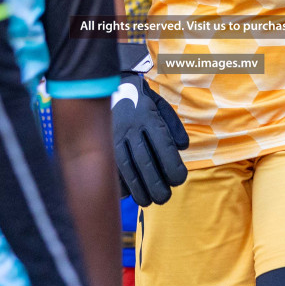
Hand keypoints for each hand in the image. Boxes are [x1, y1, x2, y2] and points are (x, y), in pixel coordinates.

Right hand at [112, 72, 188, 205]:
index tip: (179, 180)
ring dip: (137, 189)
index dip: (172, 166)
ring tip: (147, 202)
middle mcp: (130, 128)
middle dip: (156, 184)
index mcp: (148, 117)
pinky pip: (109, 166)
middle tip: (164, 198)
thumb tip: (183, 147)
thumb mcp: (160, 105)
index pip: (163, 145)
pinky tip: (127, 194)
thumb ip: (174, 125)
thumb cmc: (140, 100)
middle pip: (144, 161)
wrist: (107, 83)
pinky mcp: (101, 143)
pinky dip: (118, 183)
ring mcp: (113, 136)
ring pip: (125, 167)